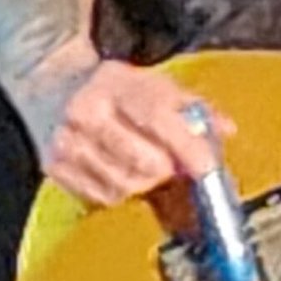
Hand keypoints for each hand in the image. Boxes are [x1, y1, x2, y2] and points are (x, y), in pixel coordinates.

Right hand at [38, 60, 226, 207]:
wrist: (53, 87)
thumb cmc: (118, 92)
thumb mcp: (155, 86)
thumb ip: (194, 107)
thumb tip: (227, 129)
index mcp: (114, 83)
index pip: (156, 116)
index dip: (186, 146)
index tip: (207, 168)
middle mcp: (85, 111)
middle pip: (144, 161)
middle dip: (168, 170)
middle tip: (172, 165)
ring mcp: (66, 141)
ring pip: (125, 185)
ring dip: (145, 183)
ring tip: (144, 165)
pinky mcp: (54, 167)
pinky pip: (104, 197)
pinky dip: (120, 191)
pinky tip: (119, 171)